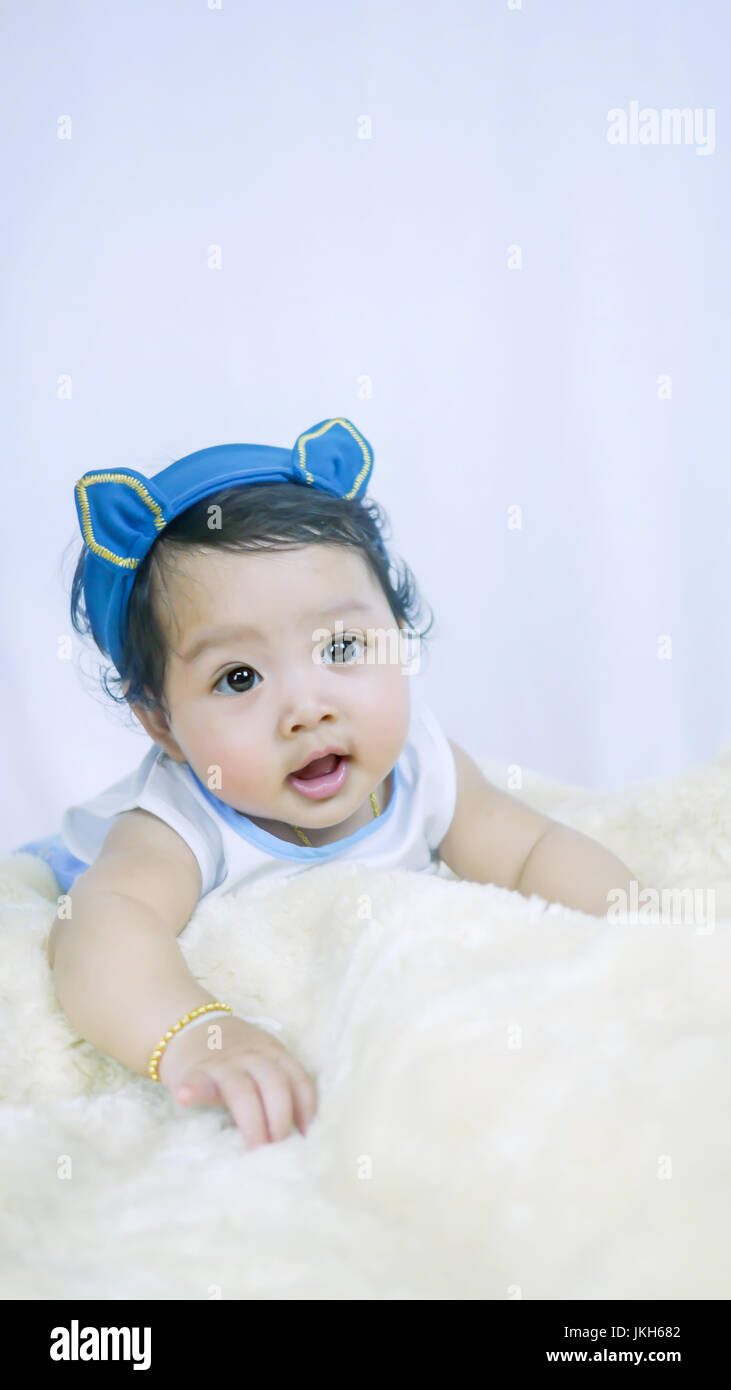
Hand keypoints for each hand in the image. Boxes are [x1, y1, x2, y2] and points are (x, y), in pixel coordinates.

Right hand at [158, 1014, 316, 1149]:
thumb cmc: (236, 1055)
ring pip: (242, 1090)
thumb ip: (279, 1087)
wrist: (192, 1026)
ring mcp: (223, 1063)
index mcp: (274, 1054)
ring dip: (252, 1122)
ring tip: (254, 1148)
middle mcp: (253, 1056)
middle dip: (280, 1120)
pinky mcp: (195, 1071)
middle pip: (274, 1085)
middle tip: (277, 1149)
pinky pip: (195, 1081)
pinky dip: (192, 1091)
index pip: (298, 1079)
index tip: (307, 1137)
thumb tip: (300, 1131)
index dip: (306, 1109)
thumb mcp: (264, 1061)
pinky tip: (185, 1099)